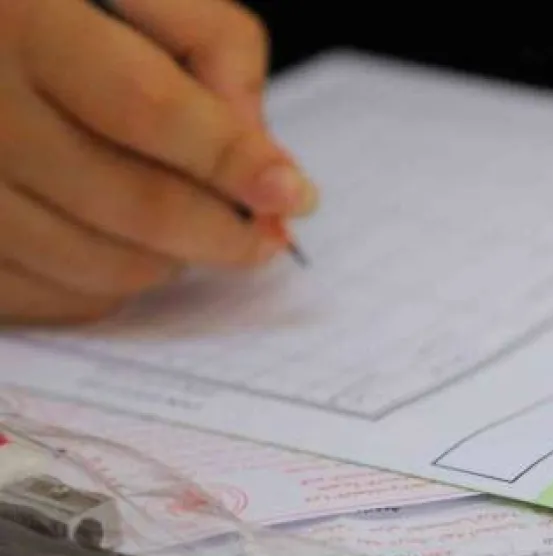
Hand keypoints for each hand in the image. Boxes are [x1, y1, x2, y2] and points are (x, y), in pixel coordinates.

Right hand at [0, 0, 316, 323]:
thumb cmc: (59, 12)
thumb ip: (216, 51)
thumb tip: (269, 162)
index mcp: (22, 21)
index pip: (149, 109)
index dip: (234, 160)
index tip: (294, 194)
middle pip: (136, 204)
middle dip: (225, 232)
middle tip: (265, 235)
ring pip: (101, 265)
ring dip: (173, 260)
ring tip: (188, 225)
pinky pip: (55, 298)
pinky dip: (112, 286)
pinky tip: (123, 243)